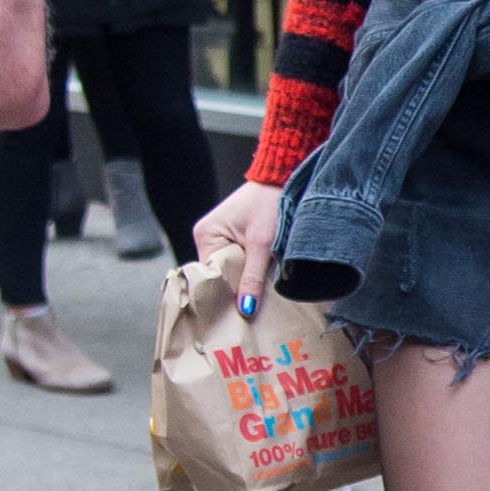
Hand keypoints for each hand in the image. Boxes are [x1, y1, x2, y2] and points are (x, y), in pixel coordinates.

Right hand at [194, 176, 280, 315]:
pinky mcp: (234, 237)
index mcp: (206, 235)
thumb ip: (253, 277)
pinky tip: (259, 282)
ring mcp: (220, 236)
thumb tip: (245, 310)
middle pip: (219, 274)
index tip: (237, 315)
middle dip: (235, 289)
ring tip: (257, 299)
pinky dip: (249, 270)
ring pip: (230, 269)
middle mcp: (207, 236)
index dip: (224, 295)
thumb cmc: (271, 202)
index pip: (209, 276)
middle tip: (250, 312)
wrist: (283, 175)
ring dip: (244, 280)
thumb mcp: (263, 243)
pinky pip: (238, 261)